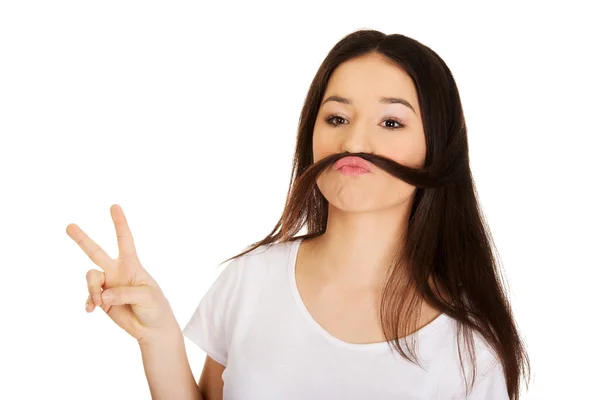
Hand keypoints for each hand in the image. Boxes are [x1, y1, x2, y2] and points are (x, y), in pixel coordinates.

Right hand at [67, 204, 178, 342]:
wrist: (151, 328)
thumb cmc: (155, 307)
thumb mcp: (146, 296)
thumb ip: (124, 293)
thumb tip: (103, 295)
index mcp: (132, 265)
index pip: (125, 240)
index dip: (119, 223)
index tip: (114, 206)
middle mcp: (117, 271)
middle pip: (96, 252)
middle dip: (82, 239)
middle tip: (69, 226)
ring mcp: (108, 285)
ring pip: (91, 278)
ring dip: (94, 290)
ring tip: (102, 303)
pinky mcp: (101, 300)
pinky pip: (89, 296)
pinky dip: (89, 302)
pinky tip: (92, 310)